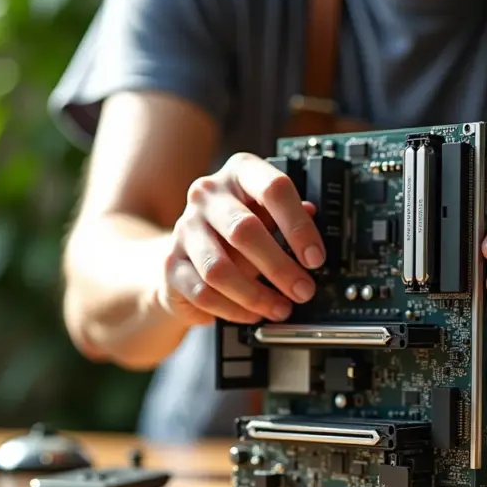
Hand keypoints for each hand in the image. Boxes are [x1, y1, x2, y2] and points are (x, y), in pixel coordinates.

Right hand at [158, 152, 324, 324]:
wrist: (188, 253)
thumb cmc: (234, 230)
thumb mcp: (266, 214)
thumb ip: (287, 217)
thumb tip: (314, 217)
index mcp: (239, 173)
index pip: (273, 189)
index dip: (299, 227)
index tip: (314, 258)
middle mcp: (207, 195)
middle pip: (244, 231)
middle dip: (280, 268)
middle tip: (303, 290)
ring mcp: (185, 228)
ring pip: (220, 269)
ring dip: (256, 296)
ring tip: (280, 308)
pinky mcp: (171, 265)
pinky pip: (205, 293)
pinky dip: (235, 310)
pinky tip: (253, 313)